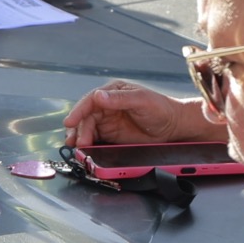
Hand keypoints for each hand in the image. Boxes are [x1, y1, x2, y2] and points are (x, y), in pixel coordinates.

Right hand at [63, 80, 215, 145]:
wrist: (174, 126)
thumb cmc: (161, 108)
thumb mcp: (141, 100)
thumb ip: (120, 99)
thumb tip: (99, 96)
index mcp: (113, 92)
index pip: (90, 100)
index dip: (78, 111)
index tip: (70, 121)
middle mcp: (107, 105)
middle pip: (86, 117)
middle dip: (79, 129)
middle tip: (78, 142)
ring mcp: (108, 121)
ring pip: (87, 128)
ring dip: (80, 137)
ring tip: (78, 147)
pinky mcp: (111, 135)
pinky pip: (95, 139)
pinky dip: (88, 145)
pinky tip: (85, 150)